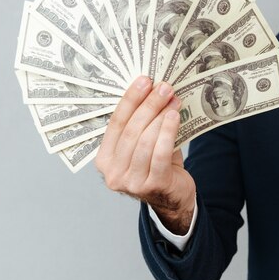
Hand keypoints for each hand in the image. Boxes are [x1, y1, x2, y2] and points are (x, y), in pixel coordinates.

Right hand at [96, 76, 195, 234]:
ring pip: (145, 140)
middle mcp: (113, 173)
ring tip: (172, 100)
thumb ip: (143, 124)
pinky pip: (160, 153)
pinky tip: (174, 116)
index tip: (144, 81)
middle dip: (148, 105)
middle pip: (131, 130)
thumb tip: (153, 89)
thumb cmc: (157, 166)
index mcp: (104, 160)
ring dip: (160, 116)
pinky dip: (168, 131)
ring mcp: (132, 182)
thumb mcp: (143, 145)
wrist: (174, 199)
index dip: (130, 100)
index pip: (115, 123)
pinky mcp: (153, 185)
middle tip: (163, 87)